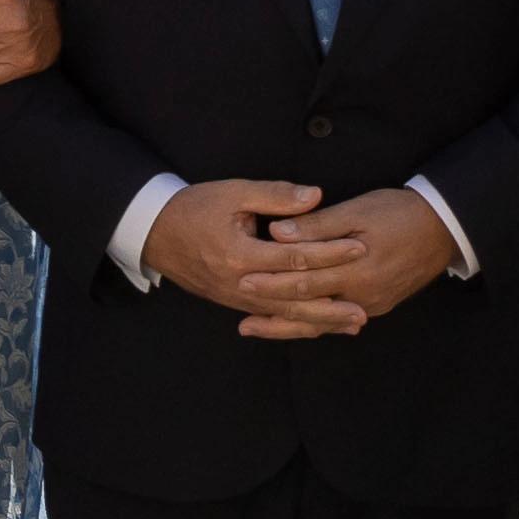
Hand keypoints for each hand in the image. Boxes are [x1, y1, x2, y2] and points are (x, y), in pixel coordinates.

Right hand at [146, 178, 362, 335]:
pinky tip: (318, 326)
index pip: (294, 257)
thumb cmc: (192, 208)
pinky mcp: (232, 302)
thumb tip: (315, 196)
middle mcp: (239, 283)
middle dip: (331, 302)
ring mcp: (234, 297)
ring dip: (319, 321)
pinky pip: (269, 317)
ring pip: (283, 314)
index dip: (329, 252)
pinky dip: (296, 323)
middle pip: (293, 297)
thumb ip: (275, 195)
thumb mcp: (232, 192)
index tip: (360, 247)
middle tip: (364, 306)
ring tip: (351, 324)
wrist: (153, 233)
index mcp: (240, 254)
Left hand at [234, 185, 457, 333]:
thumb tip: (278, 231)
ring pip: (322, 322)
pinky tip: (294, 325)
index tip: (242, 281)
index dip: (271, 282)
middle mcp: (363, 294)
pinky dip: (315, 323)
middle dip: (272, 311)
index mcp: (355, 269)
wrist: (445, 228)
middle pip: (309, 308)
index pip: (304, 280)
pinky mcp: (378, 305)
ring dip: (288, 326)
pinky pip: (339, 320)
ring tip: (255, 328)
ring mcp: (372, 304)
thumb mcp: (358, 210)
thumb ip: (317, 225)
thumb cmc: (400, 213)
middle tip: (240, 320)